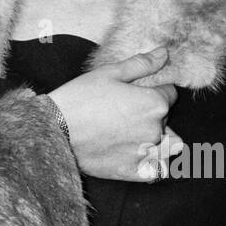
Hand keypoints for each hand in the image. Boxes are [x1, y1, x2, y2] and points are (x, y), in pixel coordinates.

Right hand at [48, 46, 182, 180]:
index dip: (156, 90)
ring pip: (169, 147)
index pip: (170, 94)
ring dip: (161, 140)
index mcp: (153, 103)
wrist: (55, 130)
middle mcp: (155, 130)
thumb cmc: (80, 98)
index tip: (138, 93)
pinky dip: (153, 164)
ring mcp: (146, 153)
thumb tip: (165, 53)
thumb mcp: (109, 73)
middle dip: (154, 114)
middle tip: (127, 112)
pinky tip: (138, 156)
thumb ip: (142, 64)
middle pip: (167, 119)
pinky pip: (157, 171)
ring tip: (138, 135)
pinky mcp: (134, 171)